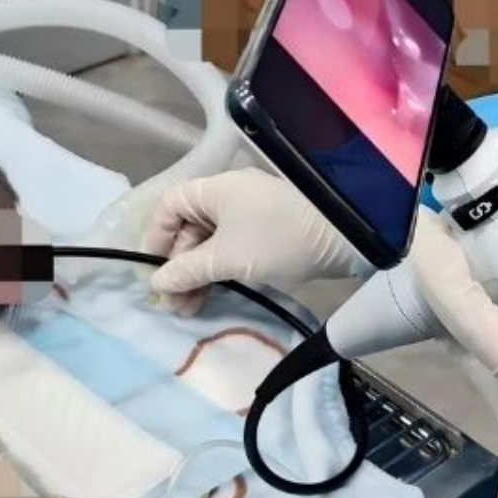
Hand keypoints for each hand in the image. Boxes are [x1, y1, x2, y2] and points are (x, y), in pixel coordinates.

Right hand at [144, 167, 366, 314]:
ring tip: (191, 308)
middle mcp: (229, 196)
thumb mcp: (227, 258)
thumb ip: (188, 270)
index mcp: (215, 189)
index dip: (156, 237)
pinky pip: (231, 249)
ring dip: (197, 274)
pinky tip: (213, 295)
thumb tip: (159, 283)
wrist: (343, 238)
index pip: (171, 206)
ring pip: (211, 243)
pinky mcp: (267, 233)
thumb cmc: (278, 239)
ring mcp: (250, 214)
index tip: (153, 270)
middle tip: (175, 301)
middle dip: (178, 265)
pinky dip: (219, 271)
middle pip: (189, 228)